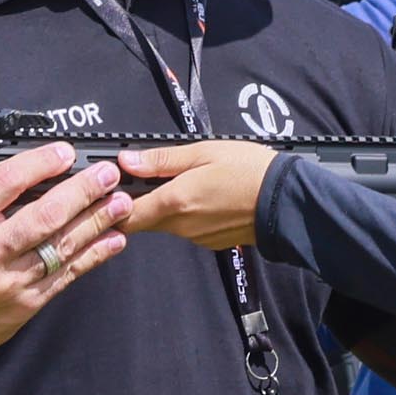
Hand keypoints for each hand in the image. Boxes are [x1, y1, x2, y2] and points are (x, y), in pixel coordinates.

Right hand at [0, 141, 134, 360]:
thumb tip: (16, 184)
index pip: (4, 184)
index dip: (39, 163)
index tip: (62, 153)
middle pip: (43, 215)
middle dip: (81, 190)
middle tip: (106, 174)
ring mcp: (9, 281)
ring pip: (62, 245)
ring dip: (96, 221)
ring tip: (120, 201)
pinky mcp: (26, 304)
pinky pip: (66, 276)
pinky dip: (94, 256)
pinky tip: (113, 240)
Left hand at [110, 137, 276, 250]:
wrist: (286, 201)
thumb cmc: (251, 171)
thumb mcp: (204, 152)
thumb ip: (161, 160)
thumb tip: (127, 161)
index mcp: (174, 201)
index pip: (125, 214)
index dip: (110, 203)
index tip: (109, 187)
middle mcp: (181, 225)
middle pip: (142, 220)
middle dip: (136, 202)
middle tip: (142, 178)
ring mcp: (195, 237)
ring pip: (165, 223)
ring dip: (164, 206)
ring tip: (181, 181)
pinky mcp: (209, 242)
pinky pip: (186, 228)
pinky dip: (186, 214)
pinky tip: (203, 196)